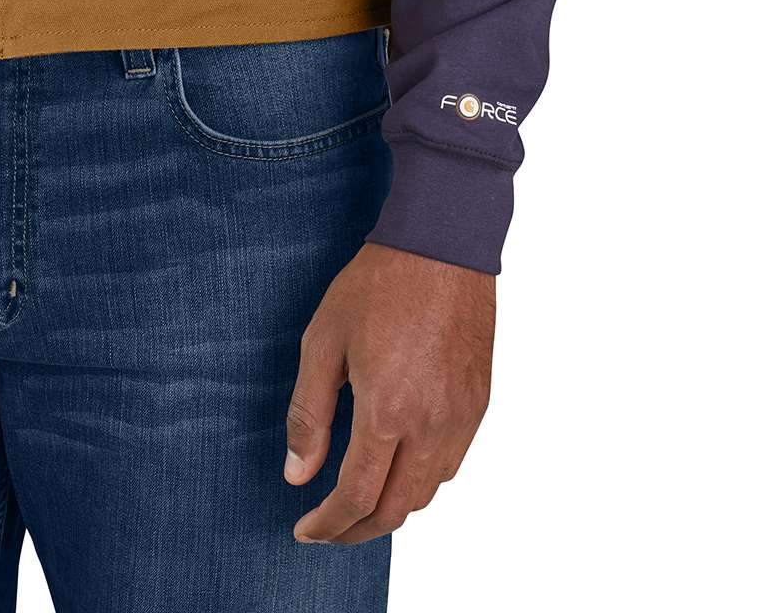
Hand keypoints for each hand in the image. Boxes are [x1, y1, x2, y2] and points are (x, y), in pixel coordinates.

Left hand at [284, 242, 493, 543]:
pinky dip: (421, 481)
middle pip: (397, 509)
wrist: (442, 246)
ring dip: (392, 508)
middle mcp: (432, 427)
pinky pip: (451, 464)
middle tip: (327, 529)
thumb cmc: (377, 285)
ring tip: (358, 501)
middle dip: (358, 530)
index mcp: (388, 413)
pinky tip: (398, 465)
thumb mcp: (323, 341)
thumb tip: (297, 474)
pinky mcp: (479, 404)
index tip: (304, 531)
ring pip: (428, 493)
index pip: (357, 497)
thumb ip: (309, 413)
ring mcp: (462, 419)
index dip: (329, 524)